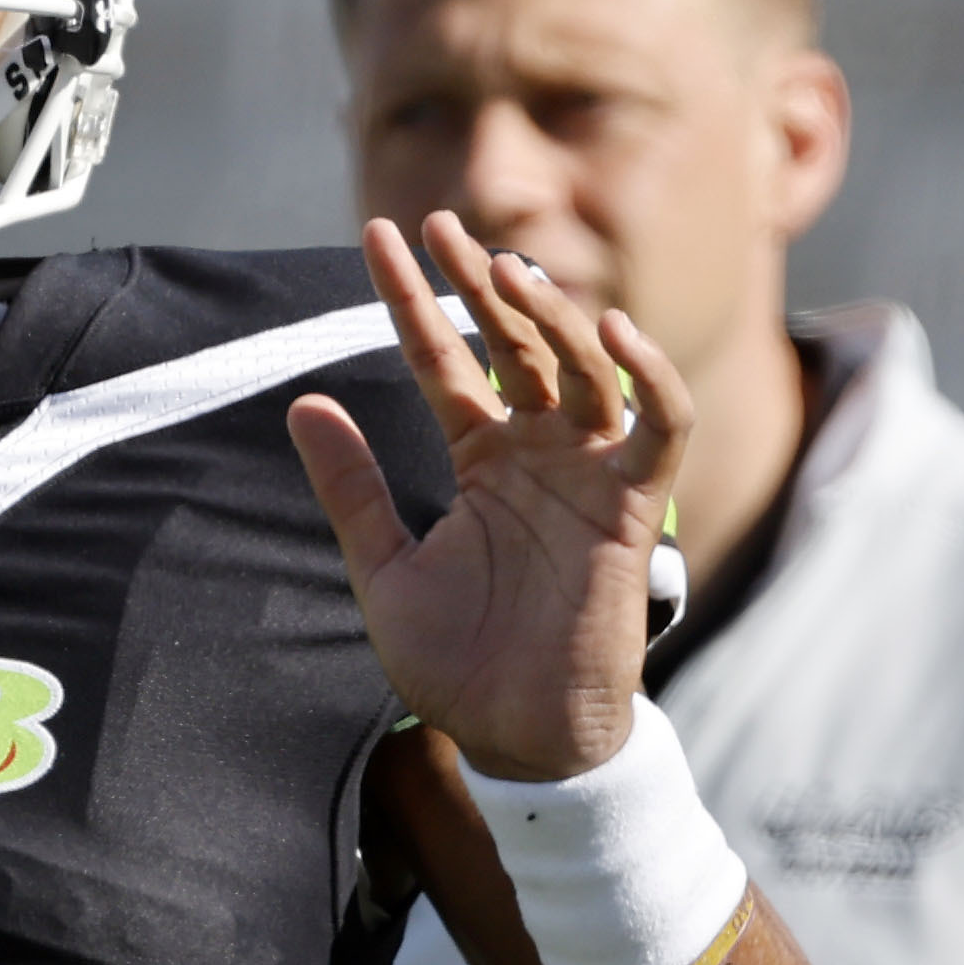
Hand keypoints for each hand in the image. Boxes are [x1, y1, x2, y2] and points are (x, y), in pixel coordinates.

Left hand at [286, 210, 688, 781]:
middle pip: (516, 343)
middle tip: (442, 226)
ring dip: (553, 313)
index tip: (376, 234)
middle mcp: (538, 452)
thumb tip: (302, 401)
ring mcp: (589, 473)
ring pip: (585, 365)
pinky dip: (647, 374)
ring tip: (508, 268)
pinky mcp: (635, 506)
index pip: (444, 357)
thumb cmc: (454, 665)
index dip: (411, 297)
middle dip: (482, 281)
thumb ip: (351, 487)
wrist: (517, 738)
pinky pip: (660, 423)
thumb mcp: (384, 566)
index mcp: (481, 457)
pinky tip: (613, 329)